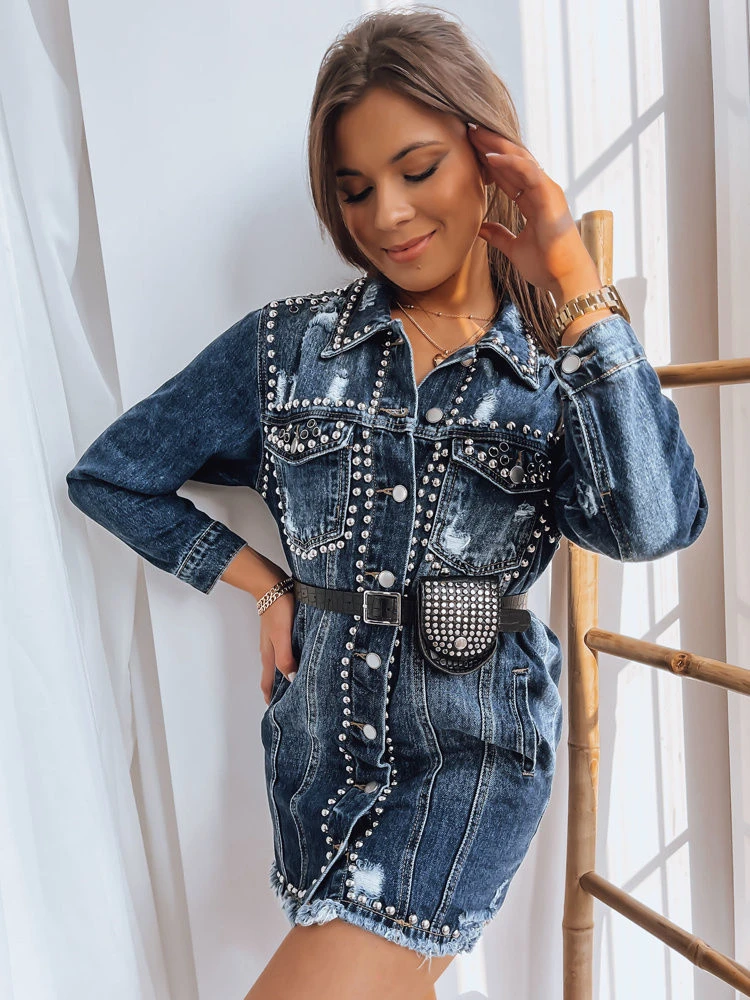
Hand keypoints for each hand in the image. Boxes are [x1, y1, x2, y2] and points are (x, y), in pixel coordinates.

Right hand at [258, 590, 296, 705]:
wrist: (271, 586)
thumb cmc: (277, 609)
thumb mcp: (282, 636)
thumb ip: (285, 658)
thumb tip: (291, 678)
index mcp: (269, 655)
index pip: (268, 683)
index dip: (270, 698)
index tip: (275, 713)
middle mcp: (269, 650)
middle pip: (272, 676)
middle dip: (278, 691)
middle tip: (287, 703)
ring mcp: (273, 640)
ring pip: (278, 664)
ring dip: (283, 676)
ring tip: (294, 686)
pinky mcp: (280, 631)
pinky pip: (283, 652)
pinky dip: (288, 661)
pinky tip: (298, 659)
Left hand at [467, 123, 601, 302]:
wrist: (565, 279)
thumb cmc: (547, 266)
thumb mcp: (514, 249)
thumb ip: (499, 236)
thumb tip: (481, 229)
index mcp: (533, 201)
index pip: (508, 174)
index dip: (489, 161)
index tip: (468, 149)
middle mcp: (541, 191)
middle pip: (512, 160)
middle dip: (490, 144)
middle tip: (467, 128)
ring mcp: (547, 191)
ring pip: (519, 159)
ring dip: (496, 145)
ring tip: (474, 132)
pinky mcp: (550, 196)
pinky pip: (528, 172)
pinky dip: (509, 163)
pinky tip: (490, 156)